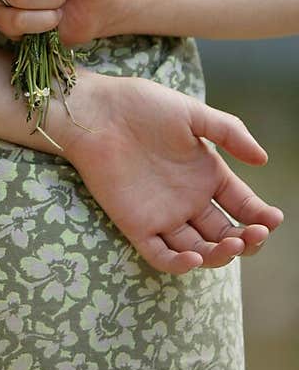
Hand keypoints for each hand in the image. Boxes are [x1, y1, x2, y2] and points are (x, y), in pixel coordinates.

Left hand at [57, 72, 283, 273]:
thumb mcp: (192, 113)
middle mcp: (188, 200)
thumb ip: (229, 132)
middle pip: (225, 233)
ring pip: (198, 250)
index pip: (242, 205)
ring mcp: (163, 215)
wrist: (96, 110)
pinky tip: (194, 257)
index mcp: (206, 175)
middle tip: (255, 233)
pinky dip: (178, 264)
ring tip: (233, 242)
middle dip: (247, 239)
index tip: (273, 218)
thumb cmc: (141, 105)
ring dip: (219, 254)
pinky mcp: (135, 225)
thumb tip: (263, 159)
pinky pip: (160, 255)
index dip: (260, 216)